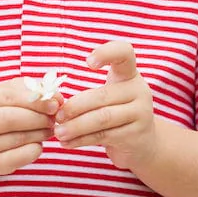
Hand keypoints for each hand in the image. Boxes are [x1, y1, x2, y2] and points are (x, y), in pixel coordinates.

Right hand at [0, 77, 62, 176]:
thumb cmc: (3, 110)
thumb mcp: (13, 94)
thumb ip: (35, 91)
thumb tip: (57, 98)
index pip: (7, 97)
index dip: (34, 101)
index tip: (54, 104)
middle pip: (9, 119)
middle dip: (37, 118)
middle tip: (53, 119)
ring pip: (17, 139)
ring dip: (40, 133)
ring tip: (49, 129)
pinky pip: (19, 158)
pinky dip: (35, 150)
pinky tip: (38, 143)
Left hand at [54, 40, 156, 169]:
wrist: (142, 143)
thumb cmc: (115, 114)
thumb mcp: (106, 98)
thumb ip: (87, 96)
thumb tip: (55, 105)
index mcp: (129, 75)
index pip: (124, 53)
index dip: (107, 52)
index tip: (88, 62)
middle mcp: (139, 90)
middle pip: (102, 95)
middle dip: (75, 107)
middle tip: (57, 116)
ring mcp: (141, 113)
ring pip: (102, 118)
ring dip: (76, 126)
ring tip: (58, 132)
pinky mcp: (136, 135)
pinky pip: (104, 136)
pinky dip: (82, 140)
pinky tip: (67, 143)